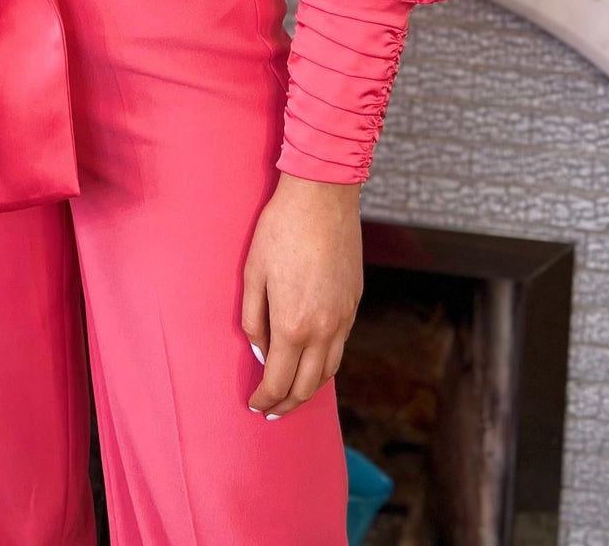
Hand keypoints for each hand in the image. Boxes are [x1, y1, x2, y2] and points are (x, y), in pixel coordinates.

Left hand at [241, 171, 361, 417]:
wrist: (323, 197)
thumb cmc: (280, 229)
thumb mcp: (253, 273)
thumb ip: (254, 319)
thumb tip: (260, 351)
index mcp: (293, 325)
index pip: (279, 380)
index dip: (266, 398)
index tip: (256, 405)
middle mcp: (324, 329)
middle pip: (308, 385)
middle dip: (288, 403)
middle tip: (273, 410)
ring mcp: (344, 317)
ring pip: (330, 370)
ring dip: (310, 388)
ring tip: (293, 394)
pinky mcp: (354, 302)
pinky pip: (341, 345)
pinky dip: (326, 363)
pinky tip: (313, 360)